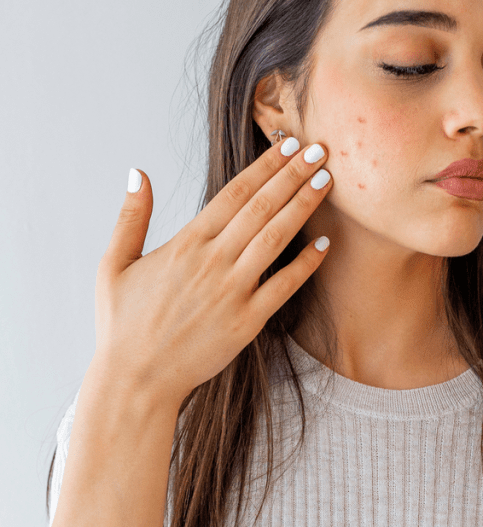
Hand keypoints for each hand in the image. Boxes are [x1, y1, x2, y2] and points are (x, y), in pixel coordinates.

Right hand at [91, 138, 333, 406]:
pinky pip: (285, 286)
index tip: (287, 145)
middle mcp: (212, 262)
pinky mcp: (248, 321)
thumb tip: (136, 172)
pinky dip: (306, 263)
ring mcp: (232, 291)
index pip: (234, 193)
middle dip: (293, 175)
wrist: (136, 381)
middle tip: (319, 150)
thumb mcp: (113, 266)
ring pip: (276, 238)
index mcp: (184, 244)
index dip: (264, 166)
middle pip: (261, 208)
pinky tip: (325, 243)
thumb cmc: (123, 324)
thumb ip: (130, 217)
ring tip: (326, 181)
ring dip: (303, 207)